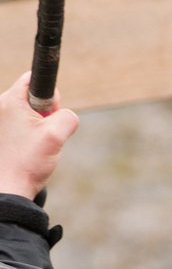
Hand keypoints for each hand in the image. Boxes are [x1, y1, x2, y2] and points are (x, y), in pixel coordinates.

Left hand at [0, 72, 78, 198]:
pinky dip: (30, 139)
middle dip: (45, 115)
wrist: (9, 189)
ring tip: (36, 148)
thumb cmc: (27, 162)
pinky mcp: (2, 137)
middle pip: (31, 99)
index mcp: (10, 101)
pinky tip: (29, 154)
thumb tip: (68, 116)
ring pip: (27, 116)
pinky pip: (21, 130)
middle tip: (46, 135)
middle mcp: (1, 108)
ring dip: (38, 129)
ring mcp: (0, 123)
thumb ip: (67, 117)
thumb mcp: (56, 136)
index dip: (49, 95)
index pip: (32, 79)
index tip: (52, 115)